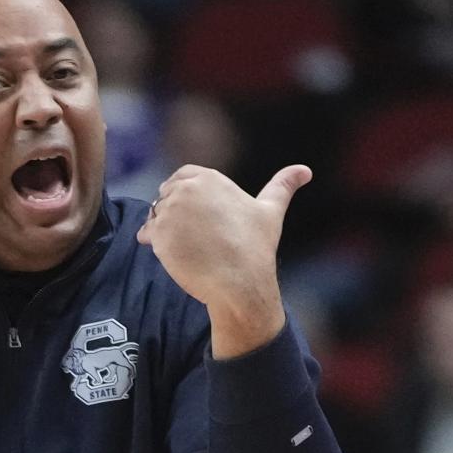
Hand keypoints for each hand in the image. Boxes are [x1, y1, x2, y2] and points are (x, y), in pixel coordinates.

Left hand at [137, 164, 311, 357]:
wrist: (239, 282)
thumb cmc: (255, 248)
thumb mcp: (270, 211)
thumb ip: (283, 186)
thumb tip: (305, 170)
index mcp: (209, 179)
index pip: (182, 176)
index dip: (185, 194)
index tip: (194, 213)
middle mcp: (187, 190)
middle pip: (166, 195)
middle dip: (172, 211)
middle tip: (189, 235)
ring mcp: (171, 211)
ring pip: (155, 214)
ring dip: (162, 228)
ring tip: (182, 246)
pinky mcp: (158, 234)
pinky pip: (147, 233)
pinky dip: (153, 242)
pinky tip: (170, 254)